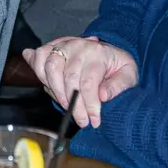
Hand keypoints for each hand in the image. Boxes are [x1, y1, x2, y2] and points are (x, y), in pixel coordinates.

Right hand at [22, 36, 137, 127]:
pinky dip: (39, 74)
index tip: (93, 121)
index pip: (89, 82)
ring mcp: (62, 46)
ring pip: (51, 68)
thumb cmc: (117, 66)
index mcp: (98, 52)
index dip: (90, 104)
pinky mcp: (51, 48)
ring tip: (67, 107)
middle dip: (74, 105)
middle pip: (69, 79)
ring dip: (56, 92)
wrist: (107, 51)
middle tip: (82, 121)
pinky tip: (50, 88)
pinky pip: (39, 59)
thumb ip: (119, 85)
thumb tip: (103, 96)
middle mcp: (78, 46)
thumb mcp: (128, 74)